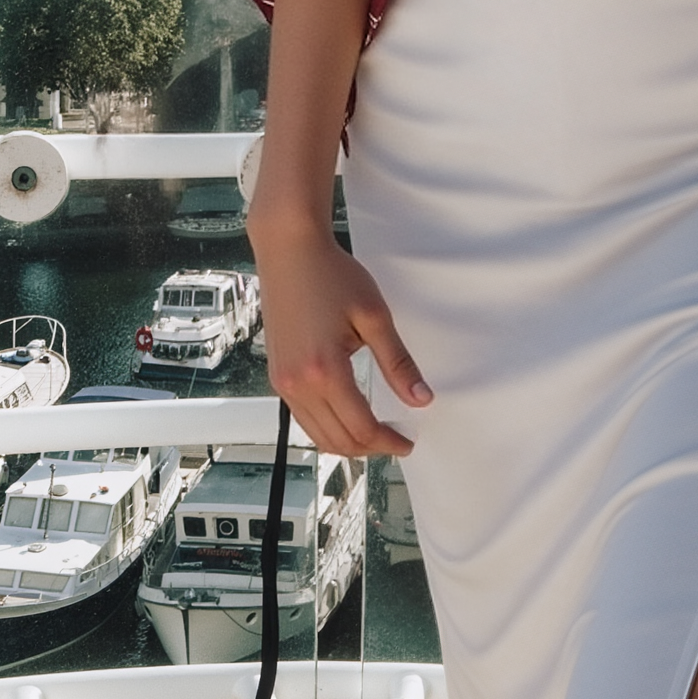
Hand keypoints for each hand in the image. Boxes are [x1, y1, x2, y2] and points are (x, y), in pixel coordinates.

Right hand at [251, 218, 431, 456]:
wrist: (290, 250)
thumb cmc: (331, 274)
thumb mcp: (375, 317)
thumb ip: (398, 363)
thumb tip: (420, 398)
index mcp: (325, 370)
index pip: (361, 427)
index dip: (389, 442)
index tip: (407, 443)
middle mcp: (297, 384)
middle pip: (337, 440)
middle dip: (370, 447)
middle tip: (396, 439)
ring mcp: (282, 382)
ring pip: (317, 435)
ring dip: (347, 442)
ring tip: (375, 432)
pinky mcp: (277, 375)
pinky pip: (302, 417)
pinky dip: (327, 426)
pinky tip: (347, 415)